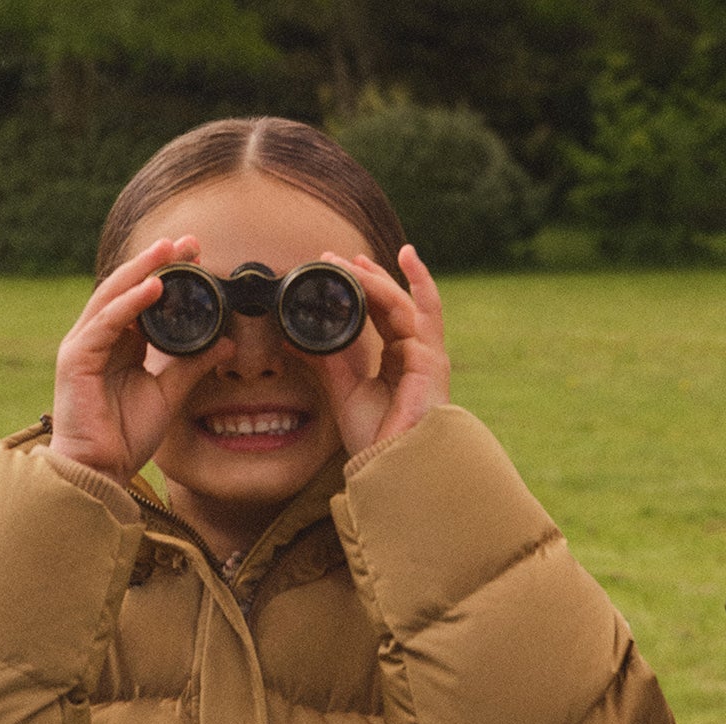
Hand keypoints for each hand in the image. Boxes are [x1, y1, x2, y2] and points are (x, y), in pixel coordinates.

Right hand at [47, 236, 224, 478]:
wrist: (100, 470)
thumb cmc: (125, 435)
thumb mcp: (170, 393)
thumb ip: (193, 365)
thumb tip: (227, 343)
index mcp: (118, 343)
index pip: (142, 297)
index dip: (167, 273)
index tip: (196, 253)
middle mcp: (98, 337)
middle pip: (127, 288)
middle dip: (156, 262)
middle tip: (187, 240)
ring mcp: (84, 345)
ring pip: (113, 296)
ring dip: (142, 271)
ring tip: (169, 251)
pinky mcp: (77, 359)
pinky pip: (106, 323)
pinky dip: (129, 304)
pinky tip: (152, 289)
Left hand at [319, 245, 449, 453]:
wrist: (391, 465)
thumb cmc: (376, 436)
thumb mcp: (343, 390)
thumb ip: (326, 361)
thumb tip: (293, 337)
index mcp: (398, 359)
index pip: (382, 312)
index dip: (361, 287)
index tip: (334, 268)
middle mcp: (415, 353)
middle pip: (394, 302)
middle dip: (367, 276)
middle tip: (335, 257)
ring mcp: (426, 355)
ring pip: (404, 303)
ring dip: (379, 278)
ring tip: (355, 260)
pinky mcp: (431, 360)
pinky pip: (423, 314)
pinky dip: (413, 286)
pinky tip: (401, 261)